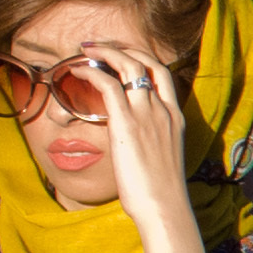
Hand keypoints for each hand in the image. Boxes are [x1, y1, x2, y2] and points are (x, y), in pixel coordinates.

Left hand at [93, 47, 209, 252]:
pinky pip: (108, 85)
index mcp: (175, 117)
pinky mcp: (126, 123)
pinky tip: (77, 71)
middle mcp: (163, 109)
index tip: (121, 54)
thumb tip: (134, 144)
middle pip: (146, 61)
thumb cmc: (160, 191)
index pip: (162, 73)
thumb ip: (151, 141)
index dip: (141, 57)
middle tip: (98, 46)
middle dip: (121, 47)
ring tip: (84, 50)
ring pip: (127, 65)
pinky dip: (91, 72)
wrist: (163, 206)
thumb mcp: (162, 158)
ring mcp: (147, 114)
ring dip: (103, 52)